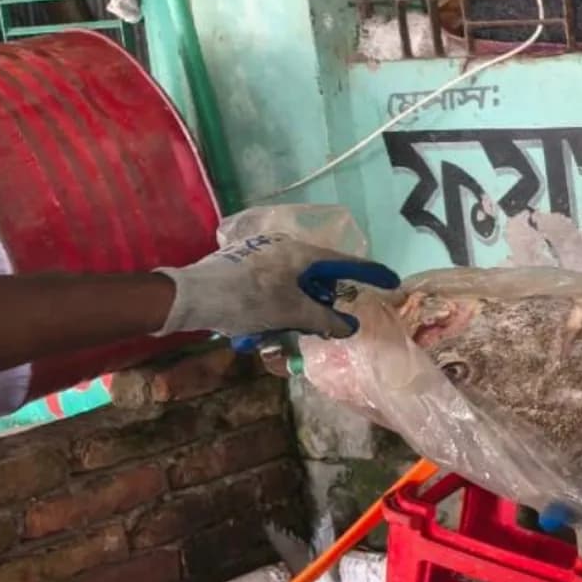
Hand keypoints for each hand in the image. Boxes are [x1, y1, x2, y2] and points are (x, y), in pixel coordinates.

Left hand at [155, 234, 400, 339]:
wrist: (189, 296)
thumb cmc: (246, 299)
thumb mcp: (291, 313)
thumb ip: (325, 320)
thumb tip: (350, 326)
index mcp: (301, 253)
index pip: (346, 263)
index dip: (370, 274)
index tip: (391, 282)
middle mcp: (284, 248)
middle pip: (317, 277)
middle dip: (318, 304)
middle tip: (313, 328)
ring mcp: (261, 256)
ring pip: (291, 287)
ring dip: (290, 312)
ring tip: (275, 333)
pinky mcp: (242, 266)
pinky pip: (270, 288)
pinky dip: (272, 307)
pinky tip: (257, 327)